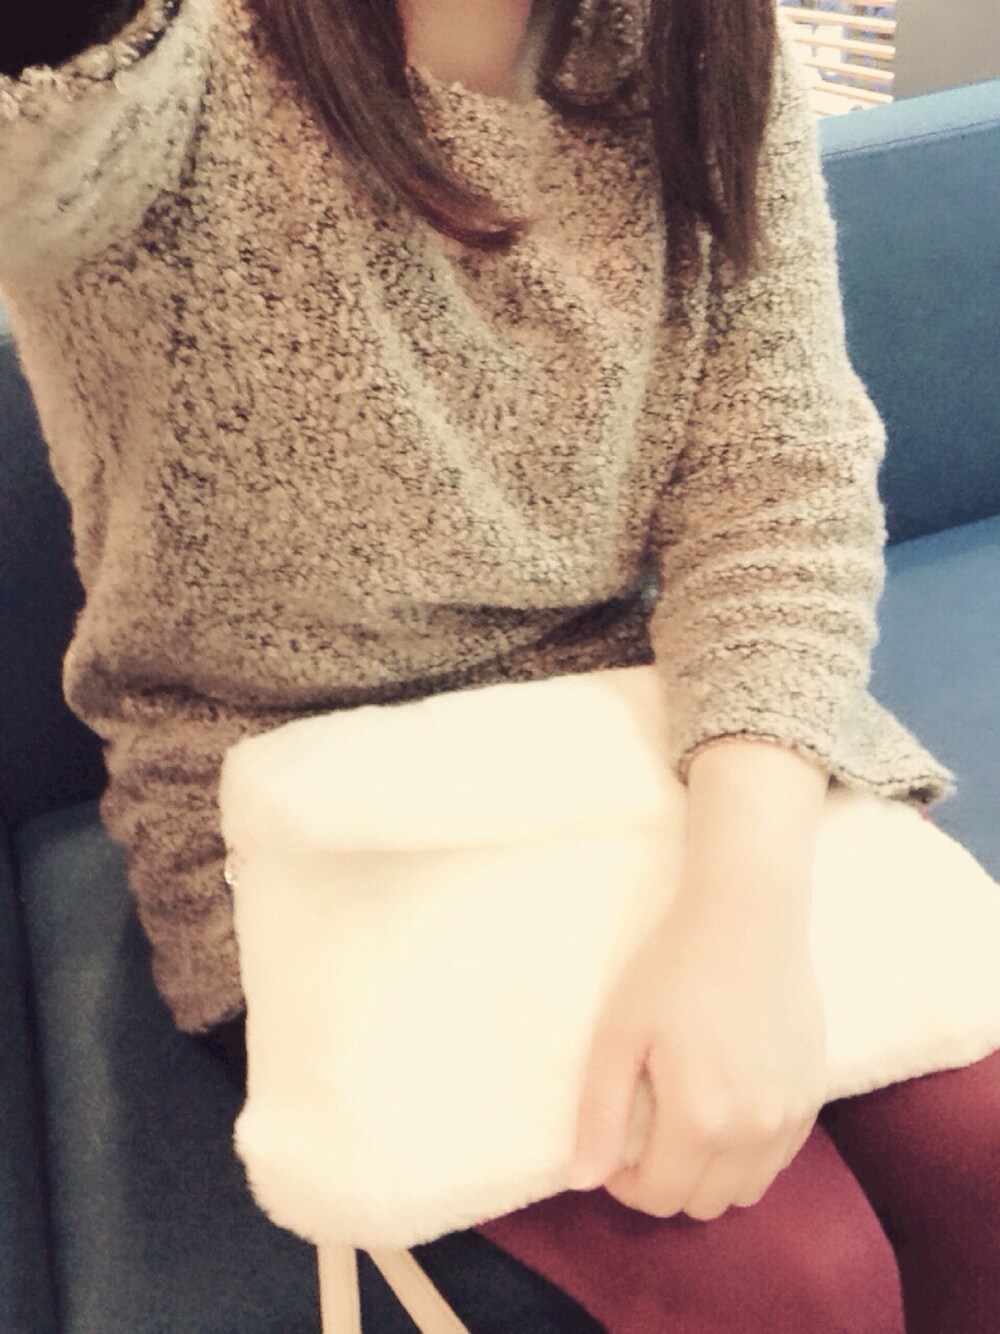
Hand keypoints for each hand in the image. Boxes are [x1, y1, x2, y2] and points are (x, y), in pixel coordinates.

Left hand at [566, 870, 827, 1220]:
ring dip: (712, 1175)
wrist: (748, 918)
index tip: (616, 1150)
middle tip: (647, 1136)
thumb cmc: (674, 968)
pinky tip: (727, 1107)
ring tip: (687, 1125)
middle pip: (705, 1203)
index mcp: (699, 1117)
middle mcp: (753, 1129)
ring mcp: (790, 1113)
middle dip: (668, 1183)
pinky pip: (780, 1156)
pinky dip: (750, 1153)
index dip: (627, 1184)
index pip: (660, 1197)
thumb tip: (582, 1180)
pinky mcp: (814, 1092)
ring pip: (748, 1189)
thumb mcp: (619, 1035)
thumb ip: (601, 1114)